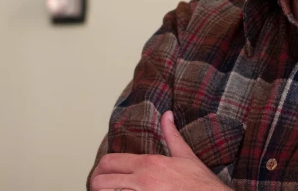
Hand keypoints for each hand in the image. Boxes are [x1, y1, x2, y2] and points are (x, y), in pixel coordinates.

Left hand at [89, 111, 230, 190]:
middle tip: (101, 188)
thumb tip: (167, 115)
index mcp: (149, 164)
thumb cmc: (200, 183)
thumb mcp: (186, 156)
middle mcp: (141, 180)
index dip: (100, 169)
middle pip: (100, 182)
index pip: (109, 162)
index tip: (101, 175)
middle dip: (97, 185)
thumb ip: (171, 135)